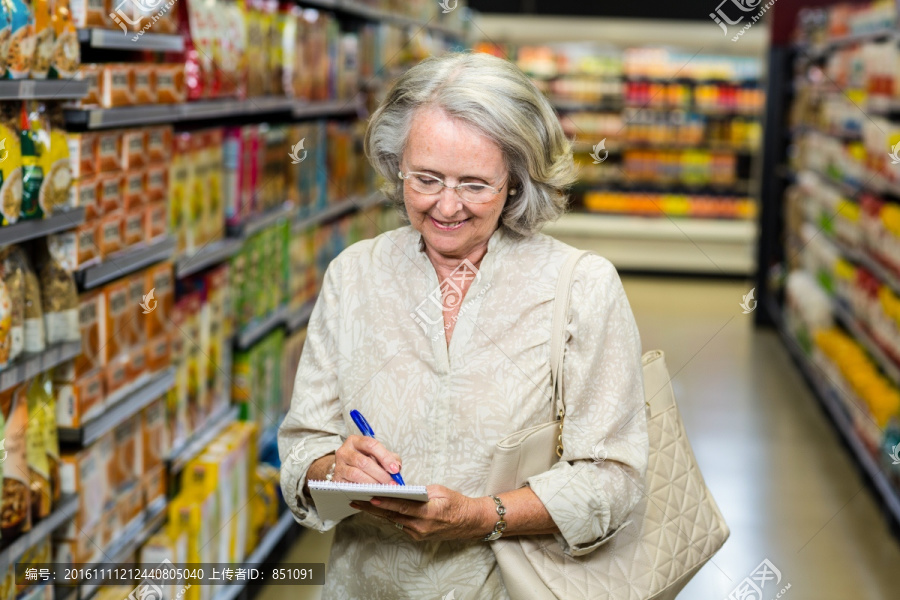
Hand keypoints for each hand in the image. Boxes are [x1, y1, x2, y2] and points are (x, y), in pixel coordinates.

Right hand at [333, 435, 402, 484]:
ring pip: (356, 474)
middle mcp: (344, 451)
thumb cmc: (364, 459)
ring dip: (372, 482)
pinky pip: (350, 485)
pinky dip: (363, 489)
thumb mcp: (377, 455)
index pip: (371, 445)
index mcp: (355, 441)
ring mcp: (339, 465)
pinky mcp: (336, 479)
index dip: (385, 457)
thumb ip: (389, 458)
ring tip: (383, 488)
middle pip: (364, 462)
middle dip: (380, 474)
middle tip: (391, 483)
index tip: (395, 469)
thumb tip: (397, 466)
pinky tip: (372, 491)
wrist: (345, 468)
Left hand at [350, 485, 490, 541]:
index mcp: (429, 513)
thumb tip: (402, 488)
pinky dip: (388, 516)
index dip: (385, 503)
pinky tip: (377, 509)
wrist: (470, 522)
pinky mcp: (417, 536)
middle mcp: (421, 526)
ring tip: (360, 502)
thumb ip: (420, 491)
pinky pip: (399, 524)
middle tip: (355, 500)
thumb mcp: (440, 491)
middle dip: (372, 508)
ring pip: (393, 521)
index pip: (402, 507)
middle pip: (392, 516)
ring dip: (377, 512)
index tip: (370, 497)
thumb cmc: (456, 503)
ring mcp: (418, 533)